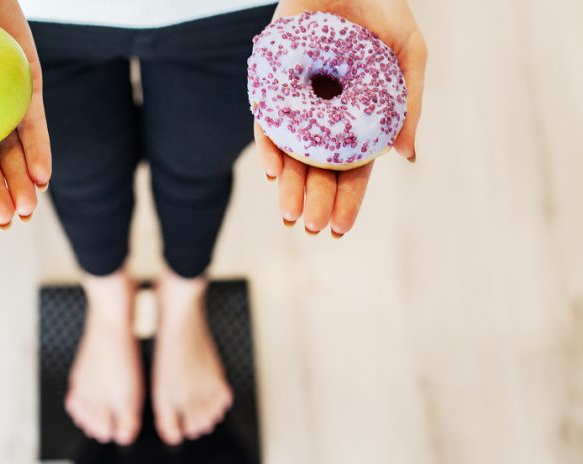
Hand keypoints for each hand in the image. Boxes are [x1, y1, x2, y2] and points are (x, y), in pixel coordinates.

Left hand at [254, 0, 426, 235]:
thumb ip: (409, 103)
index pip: (350, 169)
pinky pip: (267, 120)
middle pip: (316, 168)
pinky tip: (273, 170)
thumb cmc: (380, 8)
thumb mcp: (407, 53)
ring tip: (290, 215)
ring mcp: (296, 102)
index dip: (346, 200)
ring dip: (289, 185)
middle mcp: (323, 116)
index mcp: (356, 117)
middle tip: (313, 229)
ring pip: (289, 153)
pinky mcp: (270, 82)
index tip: (341, 229)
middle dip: (315, 201)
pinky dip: (269, 146)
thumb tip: (409, 156)